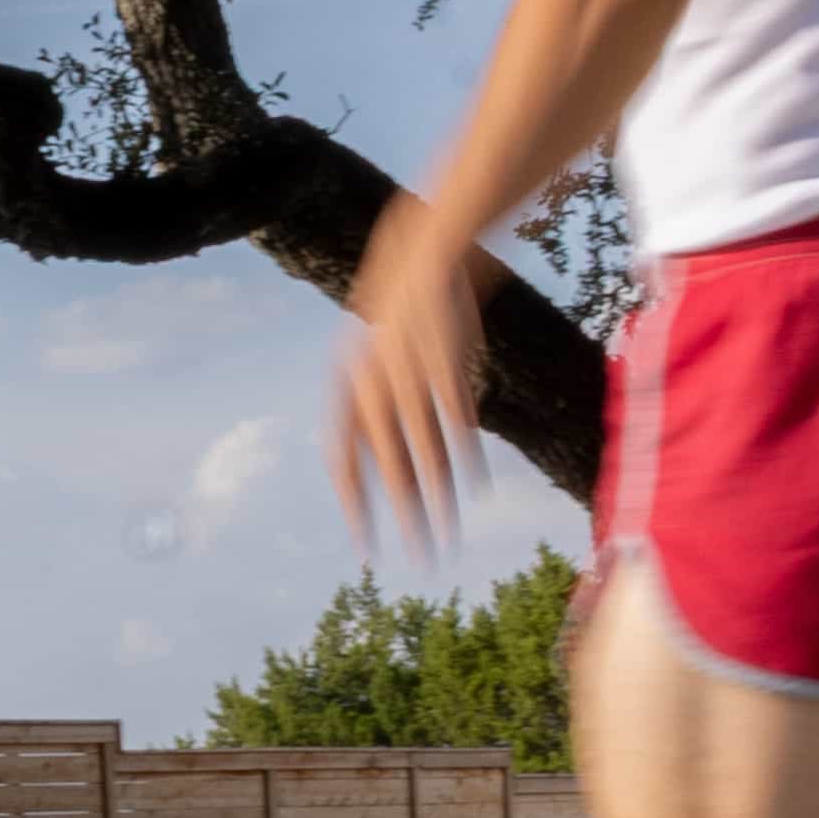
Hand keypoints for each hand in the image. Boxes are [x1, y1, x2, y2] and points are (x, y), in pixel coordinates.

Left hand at [325, 204, 483, 555]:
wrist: (424, 258)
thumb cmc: (397, 323)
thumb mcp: (372, 368)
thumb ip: (373, 417)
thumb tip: (379, 469)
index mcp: (348, 390)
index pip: (342, 461)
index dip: (353, 503)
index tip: (366, 546)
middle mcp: (373, 388)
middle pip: (389, 469)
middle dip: (403, 518)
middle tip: (419, 559)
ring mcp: (411, 378)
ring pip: (426, 455)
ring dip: (439, 500)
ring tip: (449, 538)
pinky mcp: (448, 368)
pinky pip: (457, 427)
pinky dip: (467, 459)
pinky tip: (476, 490)